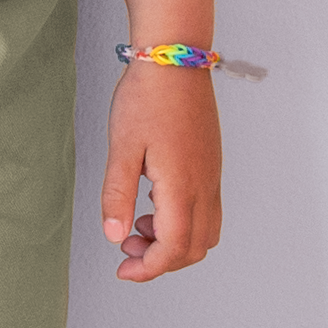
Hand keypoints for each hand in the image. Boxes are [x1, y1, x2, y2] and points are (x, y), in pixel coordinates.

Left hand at [101, 61, 221, 281]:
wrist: (174, 58)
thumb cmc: (146, 97)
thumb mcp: (122, 147)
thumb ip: (118, 195)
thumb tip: (114, 236)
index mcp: (183, 187)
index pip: (173, 249)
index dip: (149, 268)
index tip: (123, 269)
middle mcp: (205, 186)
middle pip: (194, 249)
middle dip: (161, 260)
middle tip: (126, 247)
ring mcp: (212, 175)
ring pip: (205, 232)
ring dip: (174, 242)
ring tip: (138, 223)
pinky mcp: (211, 163)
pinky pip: (207, 210)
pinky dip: (183, 221)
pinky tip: (154, 200)